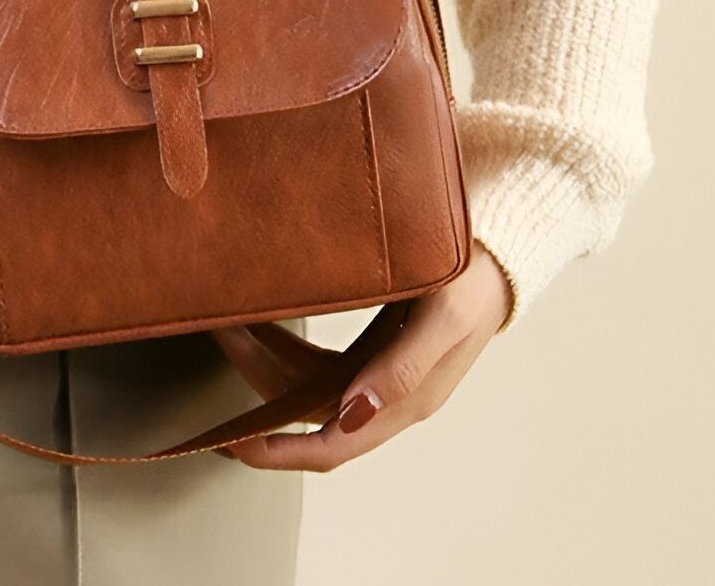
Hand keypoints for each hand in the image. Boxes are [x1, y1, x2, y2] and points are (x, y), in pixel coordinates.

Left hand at [214, 242, 514, 471]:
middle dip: (255, 374)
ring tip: (227, 314)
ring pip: (302, 380)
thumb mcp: (442, 319)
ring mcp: (373, 374)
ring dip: (262, 352)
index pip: (333, 447)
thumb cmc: (472, 288)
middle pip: (304, 406)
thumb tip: (353, 416)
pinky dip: (281, 337)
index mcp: (404, 402)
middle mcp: (383, 396)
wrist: (496, 262)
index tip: (236, 444)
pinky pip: (313, 355)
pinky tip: (259, 312)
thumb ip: (402, 368)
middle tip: (218, 329)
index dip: (281, 452)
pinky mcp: (368, 348)